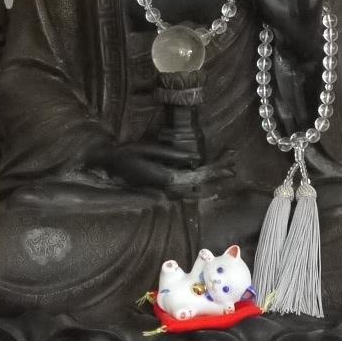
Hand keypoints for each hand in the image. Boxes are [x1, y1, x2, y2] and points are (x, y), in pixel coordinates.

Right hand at [93, 137, 234, 195]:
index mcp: (167, 179)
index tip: (230, 161)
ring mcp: (166, 190)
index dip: (216, 168)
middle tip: (233, 161)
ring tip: (227, 166)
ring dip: (211, 177)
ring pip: (196, 187)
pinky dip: (201, 184)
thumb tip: (195, 158)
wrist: (108, 166)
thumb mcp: (149, 150)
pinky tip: (209, 182)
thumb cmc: (126, 155)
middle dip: (218, 171)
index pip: (199, 176)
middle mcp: (169, 188)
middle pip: (201, 182)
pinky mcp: (163, 188)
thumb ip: (172, 156)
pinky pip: (187, 189)